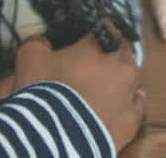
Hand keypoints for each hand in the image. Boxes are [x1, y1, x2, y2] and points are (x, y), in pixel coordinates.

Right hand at [10, 31, 144, 150]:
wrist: (57, 136)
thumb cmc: (44, 90)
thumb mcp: (29, 59)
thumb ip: (38, 44)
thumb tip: (43, 42)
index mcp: (98, 46)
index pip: (105, 29)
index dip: (96, 34)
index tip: (89, 38)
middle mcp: (121, 65)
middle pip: (123, 52)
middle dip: (113, 54)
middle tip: (98, 62)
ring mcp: (129, 93)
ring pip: (133, 78)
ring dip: (123, 78)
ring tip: (109, 85)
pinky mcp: (132, 120)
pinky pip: (136, 106)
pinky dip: (130, 103)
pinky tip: (122, 104)